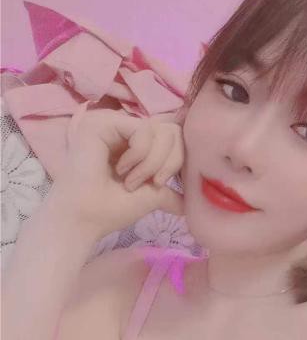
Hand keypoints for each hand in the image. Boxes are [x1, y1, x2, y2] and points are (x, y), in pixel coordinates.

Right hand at [47, 108, 184, 238]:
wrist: (86, 219)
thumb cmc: (112, 208)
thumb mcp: (150, 196)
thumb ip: (169, 192)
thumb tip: (187, 204)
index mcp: (134, 143)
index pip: (174, 136)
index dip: (176, 160)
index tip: (159, 184)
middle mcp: (124, 128)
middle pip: (172, 130)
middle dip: (168, 161)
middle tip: (151, 183)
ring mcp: (113, 122)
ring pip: (160, 129)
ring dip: (152, 162)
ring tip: (130, 180)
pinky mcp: (103, 121)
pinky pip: (143, 129)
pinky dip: (140, 154)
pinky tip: (121, 170)